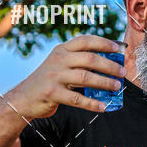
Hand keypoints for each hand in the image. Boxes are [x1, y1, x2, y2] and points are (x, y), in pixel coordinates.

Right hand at [9, 35, 124, 118]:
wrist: (24, 97)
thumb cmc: (49, 81)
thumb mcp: (60, 64)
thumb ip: (79, 61)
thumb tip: (110, 65)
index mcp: (62, 50)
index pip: (85, 40)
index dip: (103, 43)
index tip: (118, 49)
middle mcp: (58, 59)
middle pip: (89, 59)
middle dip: (109, 65)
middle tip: (122, 73)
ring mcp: (55, 76)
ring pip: (86, 77)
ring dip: (105, 83)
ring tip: (116, 87)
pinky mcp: (53, 93)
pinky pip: (77, 98)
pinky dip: (92, 103)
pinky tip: (103, 106)